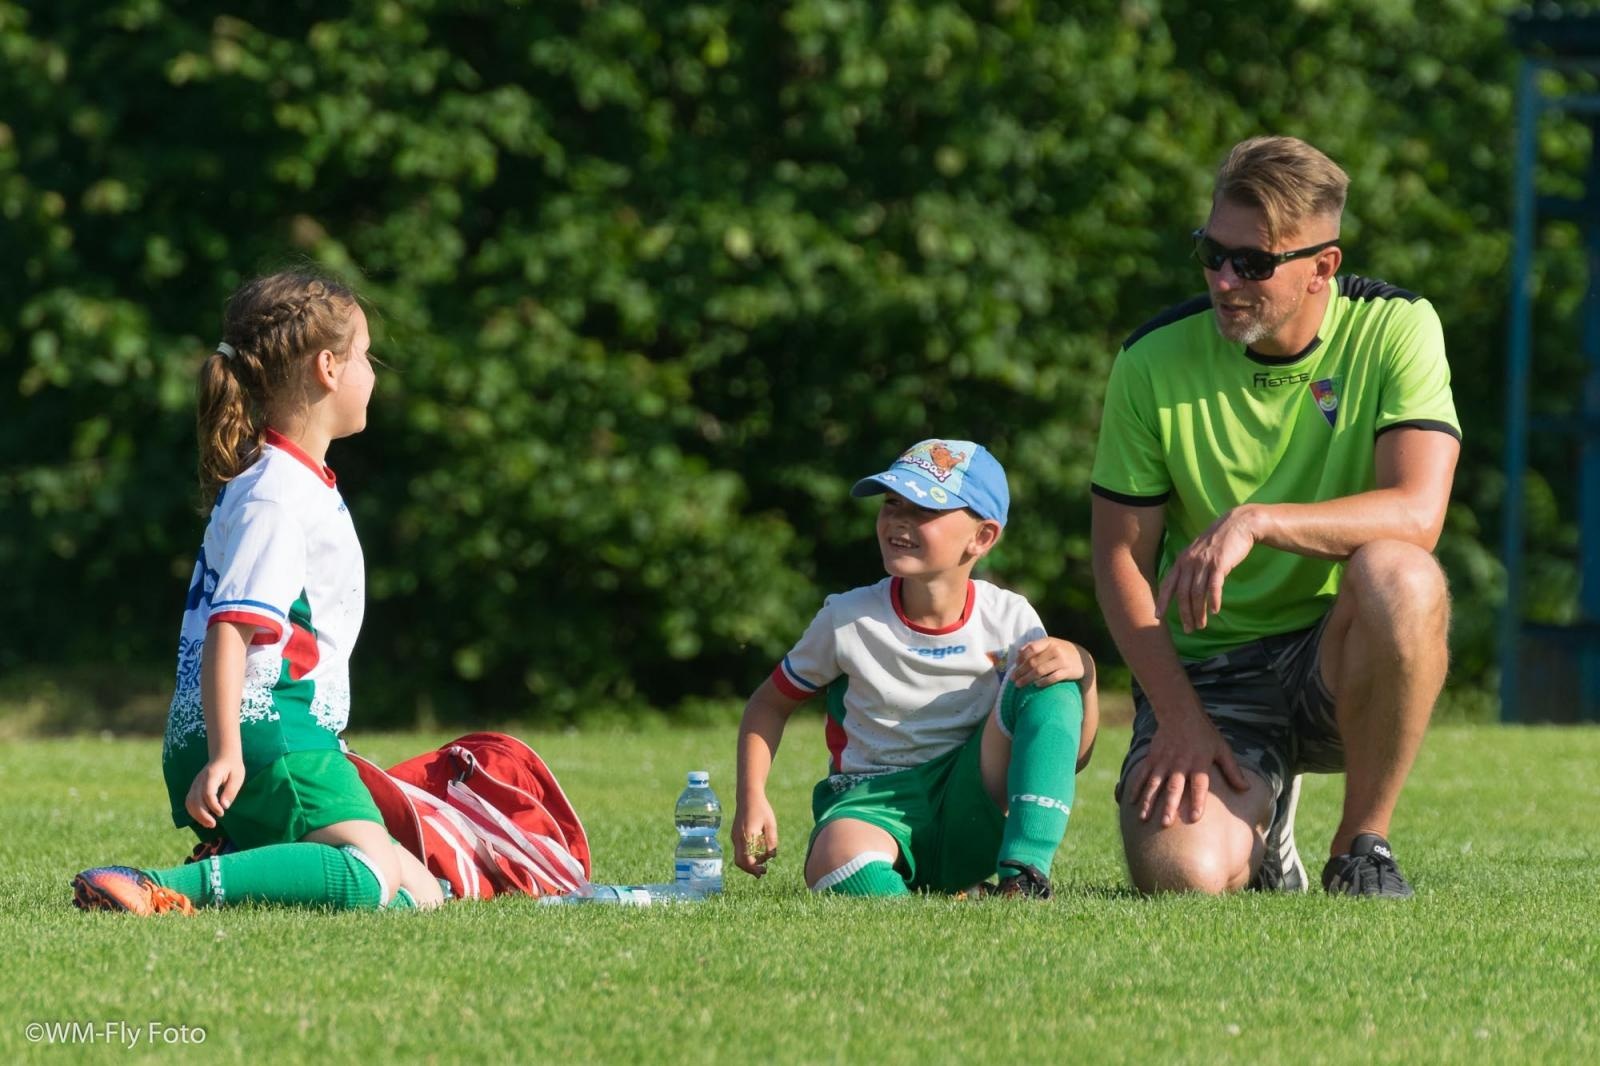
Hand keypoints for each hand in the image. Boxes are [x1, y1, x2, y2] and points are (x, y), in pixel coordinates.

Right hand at [185, 754, 244, 828]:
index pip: (207, 793)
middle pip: (196, 800)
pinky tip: (203, 819)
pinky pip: (189, 802)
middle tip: (214, 824)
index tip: (221, 813)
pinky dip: (194, 812)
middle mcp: (199, 780)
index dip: (213, 805)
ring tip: (209, 824)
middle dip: (203, 815)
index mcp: (211, 775)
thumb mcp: (237, 777)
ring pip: (190, 802)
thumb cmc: (232, 767)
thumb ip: (231, 791)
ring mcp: (194, 784)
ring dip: (197, 816)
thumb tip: (225, 806)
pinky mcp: (193, 788)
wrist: (222, 756)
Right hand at [731, 798, 778, 877]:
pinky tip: (757, 853)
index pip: (747, 860)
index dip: (755, 868)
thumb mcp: (771, 825)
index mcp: (747, 836)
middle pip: (740, 862)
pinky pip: (738, 850)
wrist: (748, 796)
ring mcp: (734, 836)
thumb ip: (772, 842)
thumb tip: (772, 857)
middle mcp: (738, 838)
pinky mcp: (734, 834)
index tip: (764, 871)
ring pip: (738, 857)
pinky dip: (746, 855)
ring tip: (761, 864)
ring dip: (748, 863)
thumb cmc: (762, 809)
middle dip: (750, 869)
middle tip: (762, 873)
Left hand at [1009, 637, 1086, 687]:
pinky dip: (1042, 682)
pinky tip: (1036, 685)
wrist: (1083, 660)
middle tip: (1013, 679)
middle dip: (1020, 671)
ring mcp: (1062, 661)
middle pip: (1033, 662)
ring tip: (1019, 685)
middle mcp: (1055, 650)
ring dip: (1027, 679)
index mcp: (1049, 642)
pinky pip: (1052, 678)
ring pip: (1040, 671)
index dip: (1021, 658)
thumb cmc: (1062, 652)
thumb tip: (1018, 652)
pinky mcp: (1068, 671)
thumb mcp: (1051, 644)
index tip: (1014, 666)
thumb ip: (1036, 646)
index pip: (1031, 648)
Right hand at [1124, 705, 1247, 825]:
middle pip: (1174, 787)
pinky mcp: (1152, 758)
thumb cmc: (1204, 734)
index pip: (1199, 785)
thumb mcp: (1222, 749)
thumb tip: (1247, 789)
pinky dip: (1136, 788)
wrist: (1180, 713)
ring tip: (1144, 818)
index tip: (1194, 817)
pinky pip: (1142, 774)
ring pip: (1155, 784)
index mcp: (1199, 763)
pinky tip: (1131, 802)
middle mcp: (1180, 763)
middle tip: (1166, 823)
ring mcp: (1164, 761)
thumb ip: (1232, 770)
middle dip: (1169, 805)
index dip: (1197, 801)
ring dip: (1149, 801)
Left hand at [1154, 507, 1259, 632]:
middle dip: (1184, 614)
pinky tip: (1215, 611)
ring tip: (1201, 625)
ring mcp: (1204, 563)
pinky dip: (1213, 600)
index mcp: (1182, 560)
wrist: (1237, 524)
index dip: (1162, 601)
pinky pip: (1214, 586)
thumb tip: (1185, 586)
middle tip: (1188, 629)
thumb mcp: (1198, 552)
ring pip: (1197, 593)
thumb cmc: (1218, 542)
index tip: (1158, 616)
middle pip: (1182, 593)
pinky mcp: (1219, 564)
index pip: (1168, 584)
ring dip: (1198, 612)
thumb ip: (1190, 567)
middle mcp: (1189, 562)